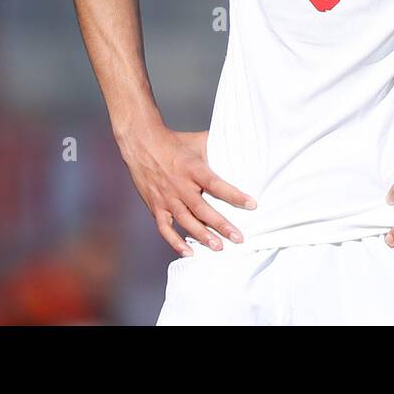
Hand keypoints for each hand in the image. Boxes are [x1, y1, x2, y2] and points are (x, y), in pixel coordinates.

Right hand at [118, 125, 255, 257]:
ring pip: (186, 221)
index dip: (234, 195)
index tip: (252, 205)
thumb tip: (241, 147)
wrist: (142, 144)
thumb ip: (218, 147)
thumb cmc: (174, 142)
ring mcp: (166, 198)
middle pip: (202, 209)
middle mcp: (180, 186)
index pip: (216, 184)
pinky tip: (188, 253)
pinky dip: (175, 242)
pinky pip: (165, 228)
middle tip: (238, 238)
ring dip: (202, 236)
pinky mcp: (155, 206)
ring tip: (218, 248)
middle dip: (221, 225)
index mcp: (193, 169)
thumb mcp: (198, 141)